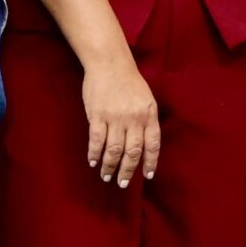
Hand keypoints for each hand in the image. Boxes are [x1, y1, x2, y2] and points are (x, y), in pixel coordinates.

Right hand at [81, 53, 159, 185]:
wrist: (109, 63)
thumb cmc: (128, 80)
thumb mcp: (146, 98)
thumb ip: (145, 119)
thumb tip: (142, 143)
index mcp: (149, 115)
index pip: (153, 145)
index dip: (150, 162)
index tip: (147, 175)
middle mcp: (134, 119)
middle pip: (132, 152)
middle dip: (127, 171)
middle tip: (122, 183)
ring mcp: (115, 118)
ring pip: (114, 150)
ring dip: (109, 166)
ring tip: (106, 176)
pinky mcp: (98, 115)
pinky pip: (97, 140)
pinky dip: (94, 153)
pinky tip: (92, 161)